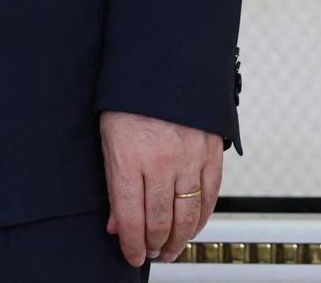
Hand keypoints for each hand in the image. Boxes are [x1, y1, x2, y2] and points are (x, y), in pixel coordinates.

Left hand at [100, 110, 221, 266]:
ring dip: (179, 240)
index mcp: (128, 157)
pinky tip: (192, 228)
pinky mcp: (211, 154)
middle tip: (150, 253)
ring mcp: (189, 158)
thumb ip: (113, 184)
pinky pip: (210, 198)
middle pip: (159, 221)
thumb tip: (117, 225)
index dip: (131, 245)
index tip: (131, 256)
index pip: (130, 217)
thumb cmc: (130, 99)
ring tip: (169, 249)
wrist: (164, 63)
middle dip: (153, 245)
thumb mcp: (109, 139)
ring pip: (188, 216)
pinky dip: (201, 219)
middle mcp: (160, 161)